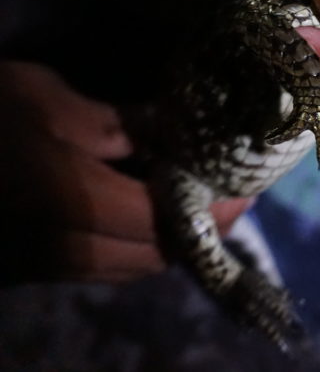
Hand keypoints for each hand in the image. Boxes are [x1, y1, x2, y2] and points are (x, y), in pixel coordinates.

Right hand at [0, 62, 249, 282]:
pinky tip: (139, 210)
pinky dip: (129, 247)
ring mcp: (36, 268)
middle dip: (198, 230)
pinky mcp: (20, 271)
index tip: (244, 187)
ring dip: (165, 241)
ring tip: (189, 201)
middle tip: (224, 195)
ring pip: (124, 269)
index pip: (167, 221)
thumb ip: (118, 126)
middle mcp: (61, 250)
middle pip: (152, 257)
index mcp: (74, 205)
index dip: (214, 207)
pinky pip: (93, 268)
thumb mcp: (47, 101)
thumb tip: (173, 133)